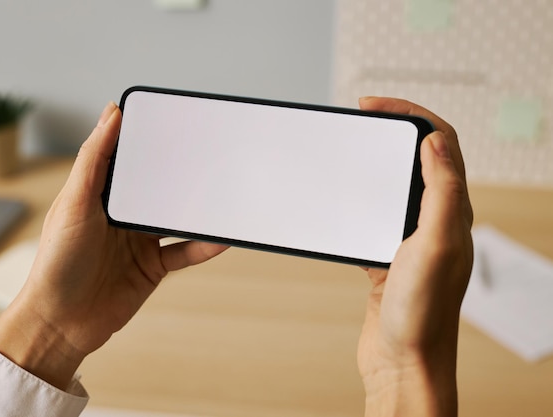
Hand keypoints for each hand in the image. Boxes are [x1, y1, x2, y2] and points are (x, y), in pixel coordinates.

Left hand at [0, 102, 227, 389]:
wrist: (61, 324)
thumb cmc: (56, 264)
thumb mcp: (74, 204)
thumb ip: (94, 159)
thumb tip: (111, 112)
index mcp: (99, 194)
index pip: (127, 159)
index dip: (147, 141)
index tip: (173, 122)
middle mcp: (121, 215)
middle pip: (157, 188)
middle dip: (180, 174)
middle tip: (208, 155)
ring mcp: (139, 241)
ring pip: (176, 219)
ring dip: (197, 209)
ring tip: (221, 193)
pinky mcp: (153, 267)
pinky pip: (185, 252)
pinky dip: (204, 246)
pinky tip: (220, 237)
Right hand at [357, 97, 472, 416]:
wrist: (404, 361)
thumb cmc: (422, 313)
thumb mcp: (434, 245)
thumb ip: (440, 192)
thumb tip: (435, 141)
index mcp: (452, 211)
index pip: (440, 143)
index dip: (410, 112)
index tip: (373, 105)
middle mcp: (436, 221)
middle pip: (418, 157)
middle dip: (392, 128)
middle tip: (361, 116)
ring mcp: (410, 238)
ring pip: (395, 184)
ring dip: (375, 161)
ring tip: (350, 150)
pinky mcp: (387, 256)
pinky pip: (374, 215)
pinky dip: (358, 199)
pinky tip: (339, 203)